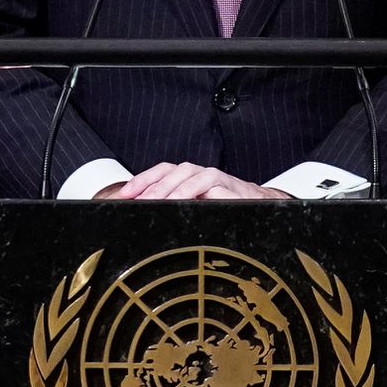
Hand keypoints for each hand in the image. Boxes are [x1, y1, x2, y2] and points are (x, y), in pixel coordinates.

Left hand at [115, 163, 292, 200]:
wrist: (262, 206)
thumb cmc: (224, 206)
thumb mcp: (195, 206)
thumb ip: (173, 206)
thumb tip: (142, 216)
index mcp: (190, 176)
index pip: (163, 170)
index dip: (142, 180)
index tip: (124, 195)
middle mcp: (203, 174)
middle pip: (177, 171)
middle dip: (157, 187)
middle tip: (141, 203)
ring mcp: (222, 181)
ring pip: (197, 177)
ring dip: (180, 190)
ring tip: (166, 204)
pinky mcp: (238, 193)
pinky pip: (221, 190)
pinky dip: (209, 195)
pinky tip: (198, 205)